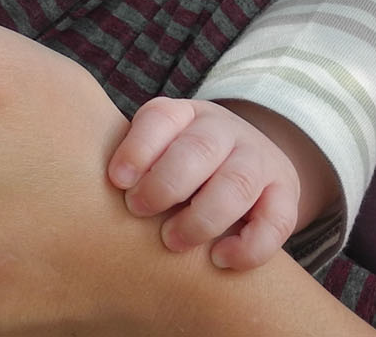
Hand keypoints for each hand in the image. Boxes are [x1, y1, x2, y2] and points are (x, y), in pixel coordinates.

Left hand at [109, 96, 301, 268]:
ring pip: (238, 182)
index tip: (117, 182)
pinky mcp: (285, 194)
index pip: (161, 117)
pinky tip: (220, 259)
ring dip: (203, 216)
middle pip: (200, 148)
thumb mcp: (159, 153)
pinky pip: (277, 220)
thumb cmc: (181, 168)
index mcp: (185, 115)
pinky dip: (250, 245)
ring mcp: (259, 160)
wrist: (249, 164)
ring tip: (173, 240)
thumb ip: (135, 167)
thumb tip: (89, 203)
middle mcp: (224, 131)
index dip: (138, 148)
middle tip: (140, 211)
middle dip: (167, 183)